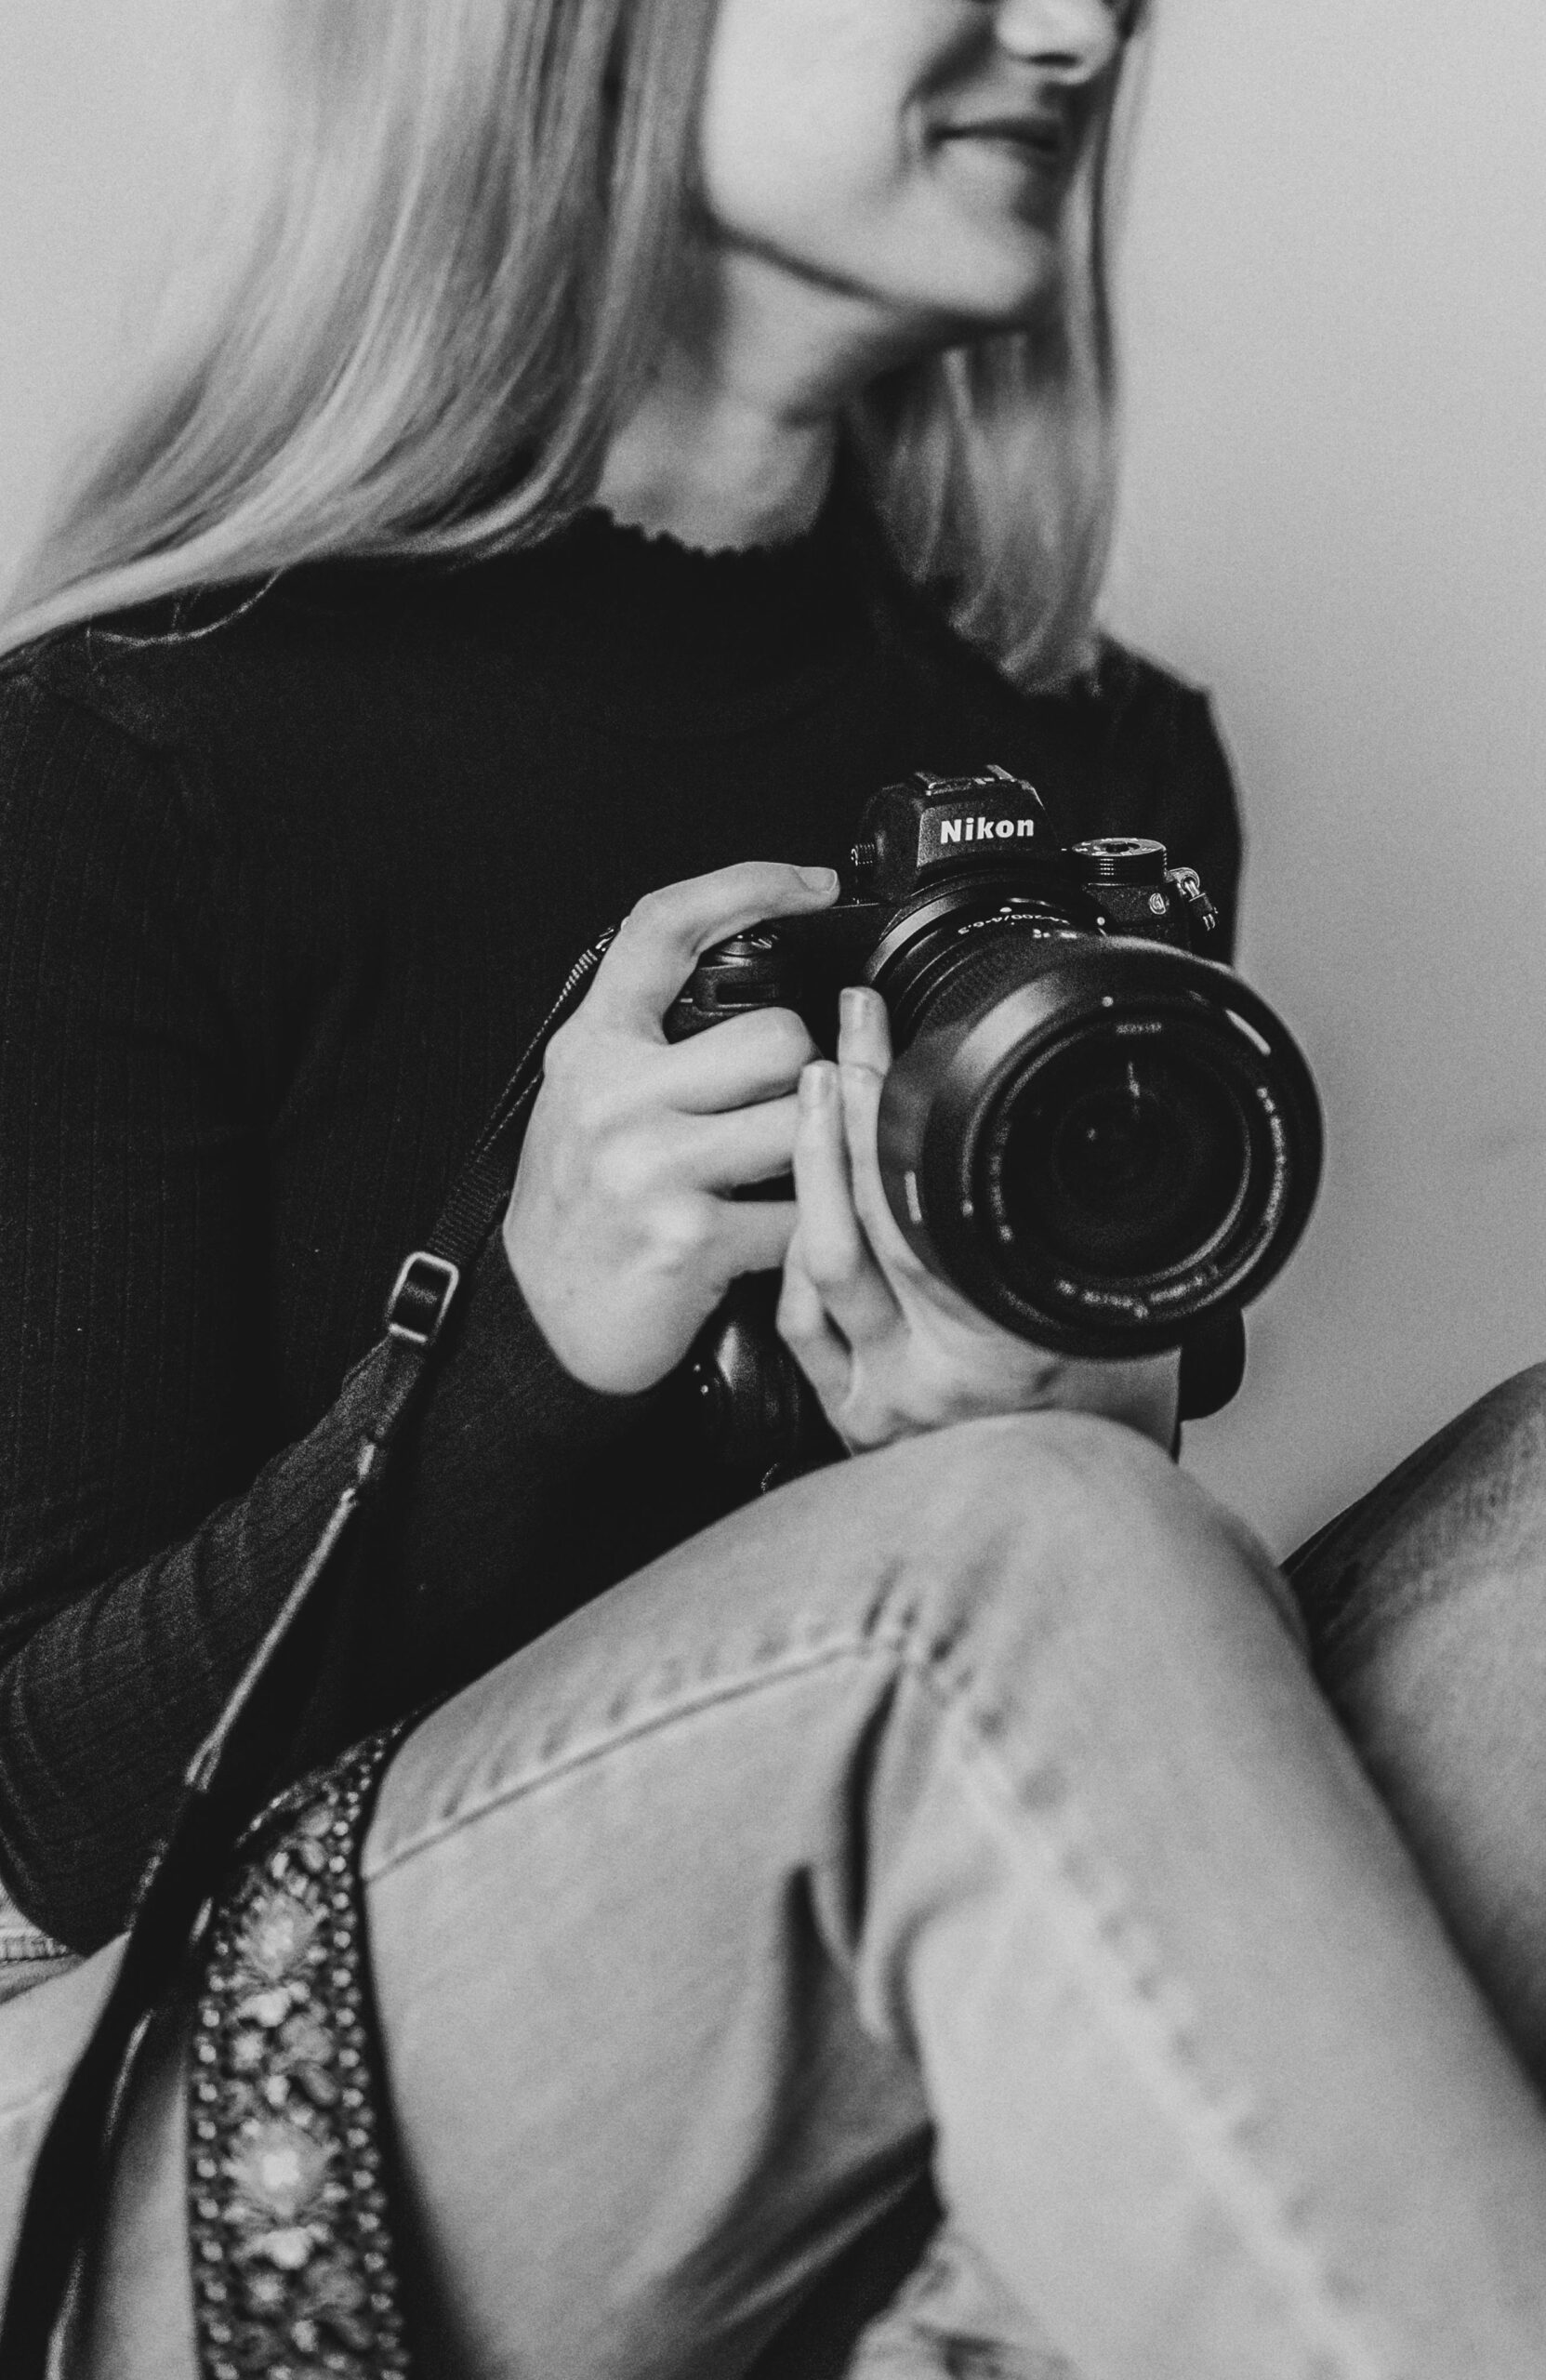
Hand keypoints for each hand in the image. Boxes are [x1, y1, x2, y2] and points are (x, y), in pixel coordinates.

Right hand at [504, 860, 837, 1391]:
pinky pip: (800, 1217)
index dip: (746, 884)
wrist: (538, 1326)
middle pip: (779, 1037)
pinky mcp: (687, 1236)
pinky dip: (802, 1237)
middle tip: (774, 1120)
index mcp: (592, 1049)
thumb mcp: (589, 1104)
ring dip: (812, 1158)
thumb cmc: (578, 1212)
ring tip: (775, 1183)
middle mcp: (613, 1095)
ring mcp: (649, 1165)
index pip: (664, 928)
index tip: (812, 881)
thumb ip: (653, 1044)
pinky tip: (769, 1244)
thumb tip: (757, 992)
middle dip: (802, 1080)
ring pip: (804, 1121)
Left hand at [777, 986, 1180, 1452]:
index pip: (921, 1209)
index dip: (883, 1115)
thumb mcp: (1136, 1324)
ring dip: (810, 1175)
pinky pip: (801, 1323)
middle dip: (837, 1118)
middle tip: (837, 1046)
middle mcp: (936, 1378)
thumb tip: (1095, 1141)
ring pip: (815, 1271)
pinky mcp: (851, 1420)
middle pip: (855, 1229)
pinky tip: (808, 1203)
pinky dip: (799, 1254)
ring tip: (816, 1102)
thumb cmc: (1117, 1425)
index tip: (875, 1042)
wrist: (1085, 1527)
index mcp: (1013, 1345)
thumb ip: (1095, 1243)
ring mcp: (883, 1403)